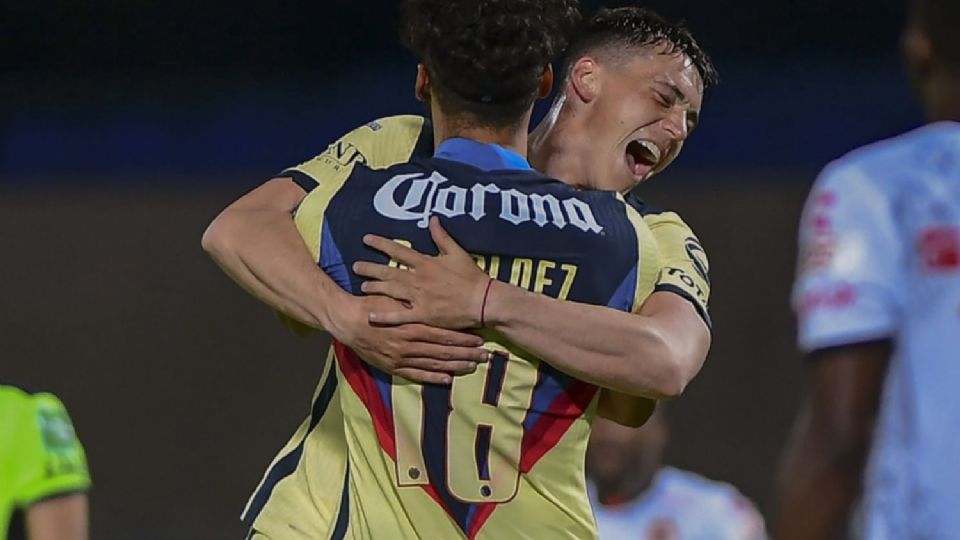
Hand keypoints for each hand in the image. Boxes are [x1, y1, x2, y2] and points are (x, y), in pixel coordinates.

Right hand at [328, 293, 489, 384]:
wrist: (347, 321)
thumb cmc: (372, 305)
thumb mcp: (396, 298)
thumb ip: (417, 303)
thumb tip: (437, 301)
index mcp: (413, 326)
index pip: (445, 334)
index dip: (464, 338)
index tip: (480, 339)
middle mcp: (410, 344)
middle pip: (444, 351)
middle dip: (466, 354)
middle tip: (485, 356)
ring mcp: (402, 358)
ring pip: (434, 364)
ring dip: (455, 366)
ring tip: (472, 366)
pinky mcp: (393, 366)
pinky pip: (417, 374)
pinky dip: (433, 377)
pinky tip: (447, 379)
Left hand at [353, 217, 490, 328]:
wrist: (483, 301)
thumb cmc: (471, 277)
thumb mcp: (457, 252)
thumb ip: (441, 236)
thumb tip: (432, 218)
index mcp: (425, 263)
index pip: (398, 250)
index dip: (381, 244)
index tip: (366, 239)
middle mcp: (418, 279)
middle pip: (388, 272)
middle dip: (370, 268)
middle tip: (355, 266)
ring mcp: (419, 298)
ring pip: (390, 291)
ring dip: (374, 288)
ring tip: (362, 287)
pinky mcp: (423, 315)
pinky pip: (400, 316)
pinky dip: (384, 316)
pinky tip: (370, 315)